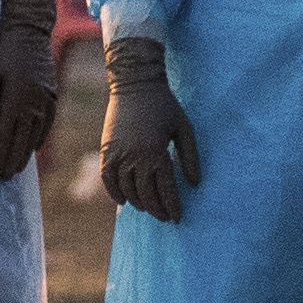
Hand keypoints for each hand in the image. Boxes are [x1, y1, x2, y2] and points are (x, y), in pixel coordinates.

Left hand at [0, 0, 63, 181]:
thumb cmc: (2, 51)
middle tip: (3, 178)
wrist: (30, 32)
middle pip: (21, 140)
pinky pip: (47, 123)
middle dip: (12, 161)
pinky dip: (40, 138)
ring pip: (36, 134)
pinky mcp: (54, 95)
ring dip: (25, 154)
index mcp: (15, 98)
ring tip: (16, 169)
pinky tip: (33, 148)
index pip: (5, 135)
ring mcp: (46, 100)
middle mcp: (34, 102)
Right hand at [100, 36, 200, 222]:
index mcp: (156, 151)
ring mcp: (118, 154)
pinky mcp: (107, 149)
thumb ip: (190, 156)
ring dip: (138, 203)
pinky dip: (114, 192)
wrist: (135, 84)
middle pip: (146, 194)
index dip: (172, 205)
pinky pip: (108, 178)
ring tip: (149, 208)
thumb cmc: (164, 105)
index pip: (165, 188)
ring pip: (127, 189)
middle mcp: (135, 156)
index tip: (178, 217)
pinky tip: (124, 202)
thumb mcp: (183, 128)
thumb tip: (194, 183)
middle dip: (157, 209)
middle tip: (165, 217)